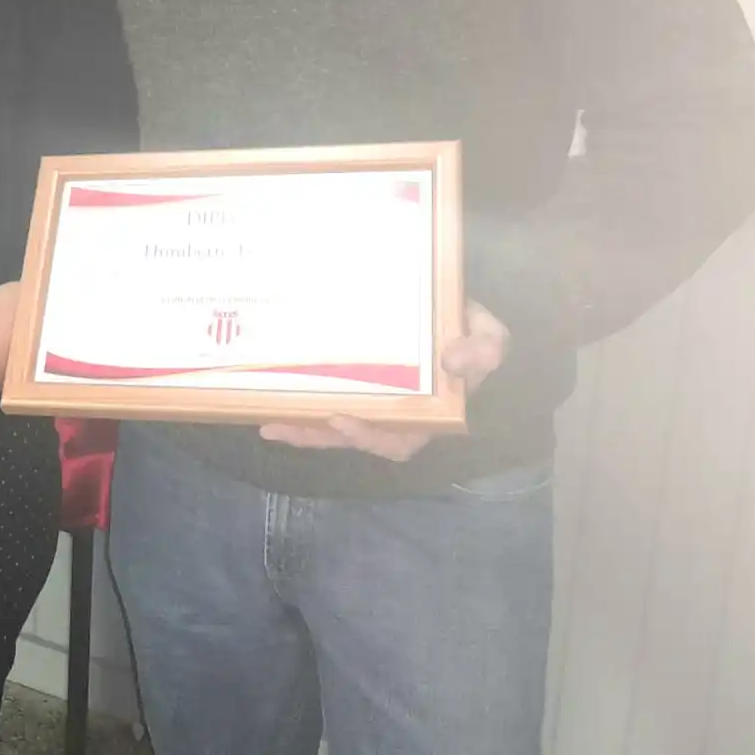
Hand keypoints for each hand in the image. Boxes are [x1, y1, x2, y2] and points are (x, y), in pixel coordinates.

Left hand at [259, 301, 509, 462]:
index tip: (342, 420)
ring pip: (332, 425)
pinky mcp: (356, 384)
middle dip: (316, 436)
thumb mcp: (490, 337)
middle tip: (280, 425)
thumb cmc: (473, 334)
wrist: (457, 315)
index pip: (398, 439)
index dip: (370, 437)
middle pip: (352, 437)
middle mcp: (397, 415)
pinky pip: (325, 400)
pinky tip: (270, 397)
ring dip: (300, 426)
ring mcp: (374, 401)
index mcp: (428, 413)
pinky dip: (300, 403)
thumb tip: (453, 360)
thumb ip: (482, 349)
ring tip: (265, 420)